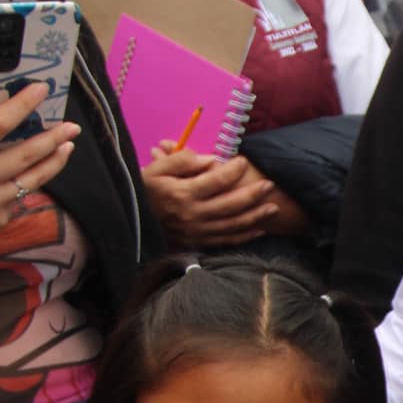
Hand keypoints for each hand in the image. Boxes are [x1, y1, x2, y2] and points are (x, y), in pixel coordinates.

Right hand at [0, 83, 80, 244]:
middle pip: (27, 154)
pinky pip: (19, 195)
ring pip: (33, 177)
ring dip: (54, 159)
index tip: (41, 89)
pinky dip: (31, 180)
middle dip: (53, 137)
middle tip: (71, 125)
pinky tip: (40, 169)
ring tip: (67, 144)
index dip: (22, 105)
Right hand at [143, 145, 274, 247]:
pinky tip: (260, 229)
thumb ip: (182, 160)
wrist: (130, 218)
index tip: (244, 161)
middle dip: (253, 194)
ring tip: (273, 208)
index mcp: (182, 193)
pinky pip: (226, 241)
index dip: (233, 170)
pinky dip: (245, 236)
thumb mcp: (157, 168)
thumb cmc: (145, 189)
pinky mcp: (197, 243)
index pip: (216, 180)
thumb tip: (210, 159)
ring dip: (256, 217)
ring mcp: (196, 232)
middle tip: (270, 185)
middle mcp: (192, 215)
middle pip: (230, 204)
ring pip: (233, 225)